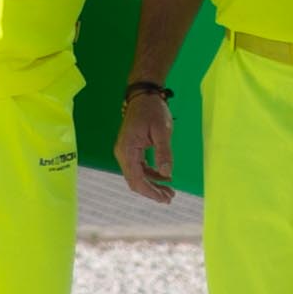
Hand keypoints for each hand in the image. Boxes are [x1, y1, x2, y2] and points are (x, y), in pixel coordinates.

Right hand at [116, 86, 179, 205]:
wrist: (143, 95)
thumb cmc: (152, 110)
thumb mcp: (162, 130)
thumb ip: (163, 152)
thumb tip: (166, 174)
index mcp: (127, 150)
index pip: (136, 178)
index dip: (150, 191)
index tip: (164, 198)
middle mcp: (123, 154)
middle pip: (135, 180)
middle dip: (151, 191)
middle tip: (169, 198)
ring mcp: (126, 152)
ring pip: (137, 175)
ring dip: (152, 184)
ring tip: (169, 192)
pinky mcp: (131, 149)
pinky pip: (139, 167)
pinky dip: (151, 175)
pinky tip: (164, 178)